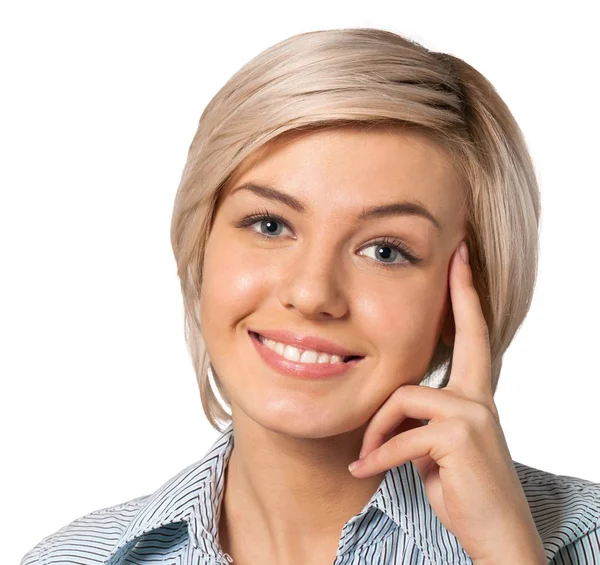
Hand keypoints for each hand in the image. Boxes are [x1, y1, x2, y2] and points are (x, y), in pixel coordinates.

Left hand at [348, 242, 545, 564]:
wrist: (495, 536)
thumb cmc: (462, 491)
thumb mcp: (436, 448)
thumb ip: (421, 419)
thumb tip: (398, 407)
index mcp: (474, 397)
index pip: (472, 339)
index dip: (468, 297)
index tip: (464, 258)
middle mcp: (480, 398)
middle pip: (465, 337)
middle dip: (462, 293)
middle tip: (458, 254)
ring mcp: (473, 413)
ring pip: (404, 398)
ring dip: (379, 431)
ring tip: (369, 458)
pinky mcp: (458, 436)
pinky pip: (400, 437)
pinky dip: (377, 457)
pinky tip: (364, 472)